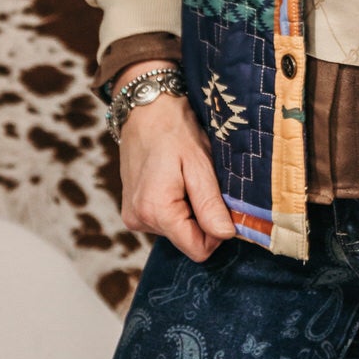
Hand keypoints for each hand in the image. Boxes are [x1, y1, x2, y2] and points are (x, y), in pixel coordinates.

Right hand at [115, 80, 237, 262]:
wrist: (145, 109)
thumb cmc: (175, 130)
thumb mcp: (200, 165)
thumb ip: (210, 205)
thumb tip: (226, 236)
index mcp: (156, 211)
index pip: (198, 249)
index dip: (217, 232)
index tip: (221, 203)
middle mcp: (139, 220)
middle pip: (187, 240)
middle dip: (201, 217)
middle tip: (201, 181)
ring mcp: (133, 216)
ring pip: (177, 230)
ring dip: (188, 209)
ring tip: (185, 176)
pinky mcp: (132, 210)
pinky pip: (164, 220)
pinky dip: (175, 205)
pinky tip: (174, 180)